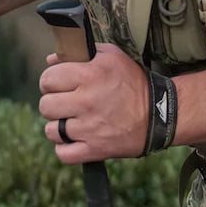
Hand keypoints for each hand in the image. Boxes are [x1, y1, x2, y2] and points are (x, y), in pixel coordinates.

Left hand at [37, 43, 149, 163]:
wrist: (159, 113)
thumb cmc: (133, 81)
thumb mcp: (112, 56)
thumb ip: (80, 53)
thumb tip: (51, 59)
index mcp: (90, 74)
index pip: (48, 79)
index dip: (50, 81)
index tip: (58, 84)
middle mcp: (87, 101)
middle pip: (45, 105)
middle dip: (52, 102)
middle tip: (65, 102)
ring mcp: (89, 128)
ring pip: (51, 131)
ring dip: (58, 127)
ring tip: (71, 121)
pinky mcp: (95, 150)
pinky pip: (63, 154)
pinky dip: (65, 148)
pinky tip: (74, 138)